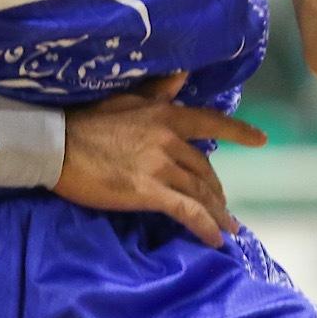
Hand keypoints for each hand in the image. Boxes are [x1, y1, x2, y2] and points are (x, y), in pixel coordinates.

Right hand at [53, 74, 266, 247]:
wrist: (55, 144)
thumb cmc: (85, 121)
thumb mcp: (124, 100)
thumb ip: (155, 92)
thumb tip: (180, 76)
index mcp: (164, 114)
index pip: (210, 122)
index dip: (238, 132)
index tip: (261, 140)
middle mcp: (168, 139)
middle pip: (205, 168)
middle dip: (217, 190)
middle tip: (222, 206)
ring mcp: (160, 165)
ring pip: (200, 192)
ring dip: (217, 213)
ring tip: (226, 228)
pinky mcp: (148, 191)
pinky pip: (187, 212)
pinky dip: (204, 227)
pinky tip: (213, 240)